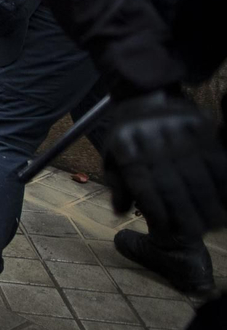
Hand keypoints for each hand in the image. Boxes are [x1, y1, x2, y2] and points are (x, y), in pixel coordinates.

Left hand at [103, 91, 226, 237]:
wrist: (144, 98)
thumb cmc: (129, 139)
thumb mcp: (114, 158)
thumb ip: (118, 185)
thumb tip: (120, 212)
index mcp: (125, 146)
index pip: (142, 185)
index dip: (156, 210)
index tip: (168, 229)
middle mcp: (150, 136)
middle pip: (171, 183)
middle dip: (185, 213)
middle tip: (197, 232)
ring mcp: (176, 130)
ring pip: (196, 174)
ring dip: (208, 203)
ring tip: (214, 222)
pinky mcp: (200, 125)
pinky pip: (216, 159)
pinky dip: (222, 182)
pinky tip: (224, 199)